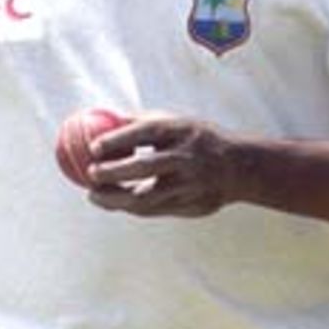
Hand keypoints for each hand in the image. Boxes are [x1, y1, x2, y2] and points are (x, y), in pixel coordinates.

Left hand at [86, 113, 242, 217]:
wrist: (239, 167)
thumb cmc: (195, 139)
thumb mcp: (174, 122)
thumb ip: (140, 121)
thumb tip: (100, 118)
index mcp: (182, 131)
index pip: (146, 132)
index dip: (118, 139)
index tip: (93, 147)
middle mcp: (187, 157)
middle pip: (146, 167)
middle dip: (114, 173)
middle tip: (89, 174)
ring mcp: (191, 185)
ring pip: (149, 197)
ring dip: (116, 199)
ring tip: (92, 195)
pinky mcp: (192, 206)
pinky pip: (156, 210)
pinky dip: (131, 208)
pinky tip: (112, 202)